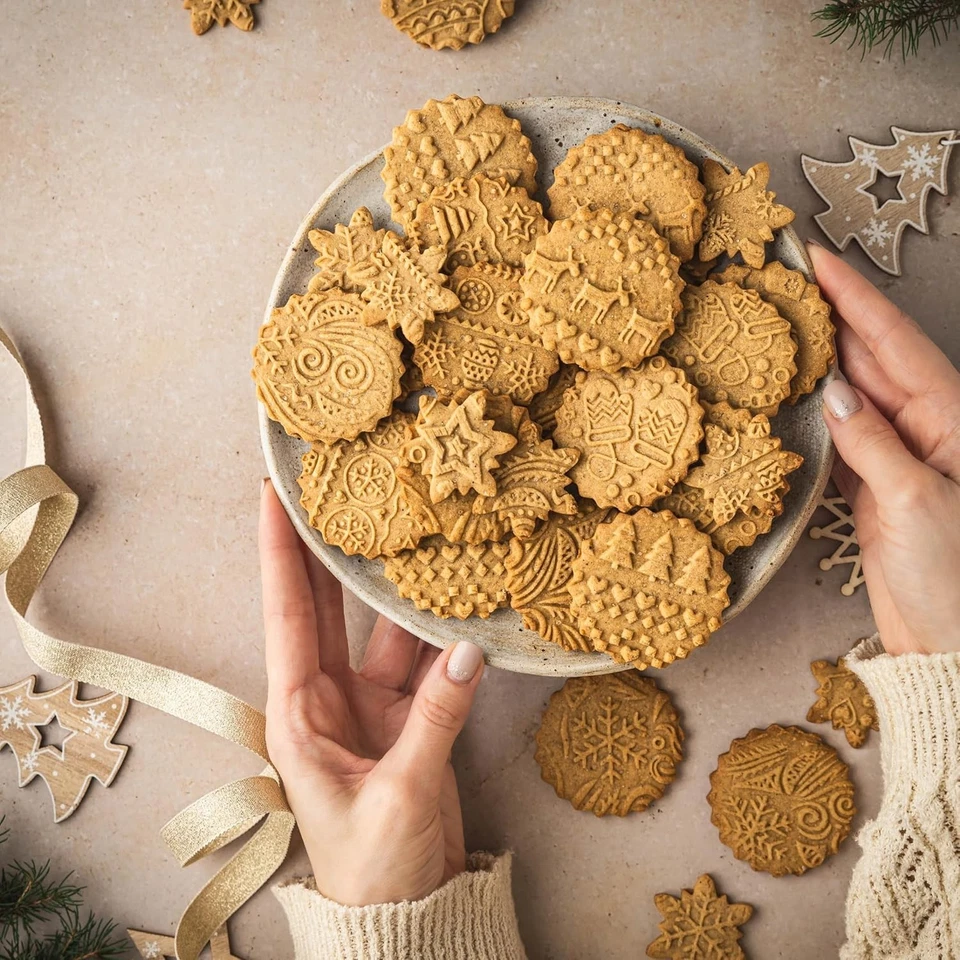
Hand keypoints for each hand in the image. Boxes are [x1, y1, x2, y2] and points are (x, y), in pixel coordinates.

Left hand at [258, 481, 484, 904]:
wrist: (406, 914)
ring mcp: (373, 703)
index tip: (272, 495)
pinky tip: (459, 596)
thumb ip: (436, 721)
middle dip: (325, 547)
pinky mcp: (412, 716)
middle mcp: (329, 697)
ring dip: (397, 586)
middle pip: (325, 605)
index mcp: (298, 712)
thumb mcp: (399, 796)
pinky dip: (445, 633)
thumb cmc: (373, 870)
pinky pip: (429, 661)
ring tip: (410, 527)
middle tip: (332, 488)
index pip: (286, 614)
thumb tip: (469, 650)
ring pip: (385, 628)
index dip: (279, 552)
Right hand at [810, 243, 959, 654]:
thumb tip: (831, 390)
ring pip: (852, 387)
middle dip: (832, 311)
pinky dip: (812, 402)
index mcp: (952, 418)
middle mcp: (926, 425)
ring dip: (818, 353)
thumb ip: (872, 441)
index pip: (894, 341)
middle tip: (786, 275)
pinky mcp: (870, 478)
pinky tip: (789, 383)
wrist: (942, 636)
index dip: (854, 296)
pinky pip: (839, 427)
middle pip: (872, 354)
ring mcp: (896, 450)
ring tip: (780, 316)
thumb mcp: (914, 501)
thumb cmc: (948, 574)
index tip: (817, 257)